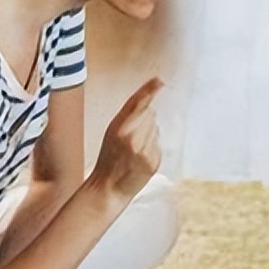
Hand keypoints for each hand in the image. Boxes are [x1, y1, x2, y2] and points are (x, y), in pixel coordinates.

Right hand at [90, 77, 162, 199]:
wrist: (108, 188)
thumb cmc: (108, 159)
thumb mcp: (111, 132)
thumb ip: (127, 116)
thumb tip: (149, 103)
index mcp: (119, 128)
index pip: (138, 103)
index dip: (149, 90)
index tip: (159, 80)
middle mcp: (133, 138)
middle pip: (150, 113)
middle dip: (143, 120)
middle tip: (130, 136)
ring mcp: (145, 150)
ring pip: (155, 128)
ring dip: (148, 134)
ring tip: (134, 148)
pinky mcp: (154, 161)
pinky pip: (158, 144)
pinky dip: (152, 147)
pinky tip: (140, 157)